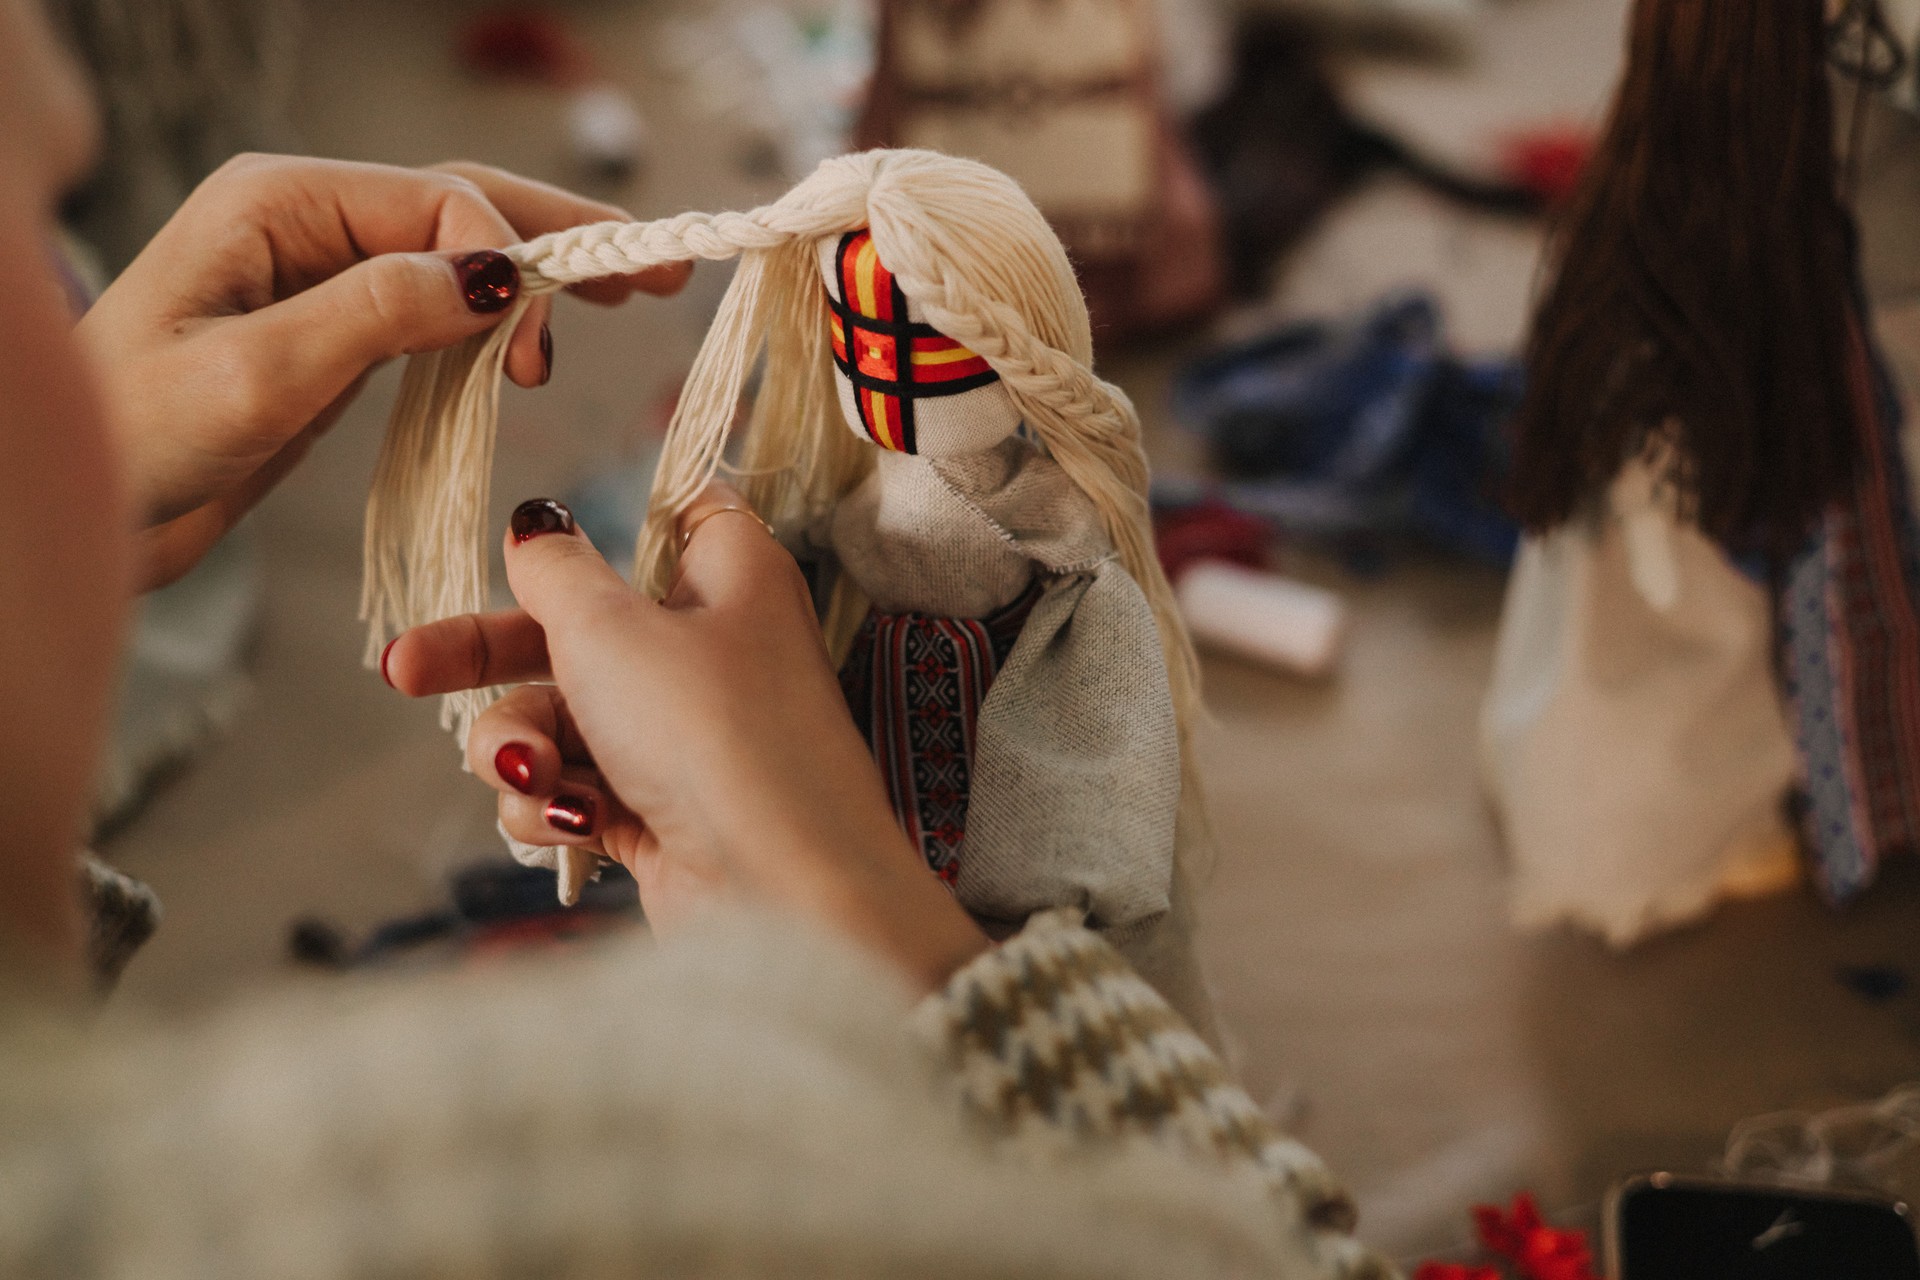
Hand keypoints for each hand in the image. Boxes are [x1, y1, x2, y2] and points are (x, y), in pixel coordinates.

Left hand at [78, 154, 691, 588]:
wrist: (88, 510)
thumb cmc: (139, 436)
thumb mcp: (258, 372)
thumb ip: (376, 312)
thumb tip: (494, 277)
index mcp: (279, 201)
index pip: (438, 201)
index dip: (509, 264)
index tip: (539, 359)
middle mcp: (306, 220)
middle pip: (463, 206)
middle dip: (564, 240)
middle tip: (656, 270)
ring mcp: (322, 273)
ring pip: (458, 254)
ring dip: (545, 273)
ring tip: (633, 289)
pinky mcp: (333, 330)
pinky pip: (435, 305)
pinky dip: (500, 317)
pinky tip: (544, 334)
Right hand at [382, 487, 990, 992]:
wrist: (778, 895)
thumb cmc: (711, 734)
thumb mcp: (612, 629)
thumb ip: (556, 570)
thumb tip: (538, 522)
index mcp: (728, 577)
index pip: (677, 514)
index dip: (613, 519)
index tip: (544, 534)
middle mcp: (711, 652)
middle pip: (574, 631)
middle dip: (485, 658)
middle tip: (403, 671)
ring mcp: (683, 740)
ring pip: (559, 722)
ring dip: (523, 748)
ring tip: (537, 773)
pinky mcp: (658, 817)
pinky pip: (574, 793)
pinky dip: (558, 807)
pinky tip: (574, 823)